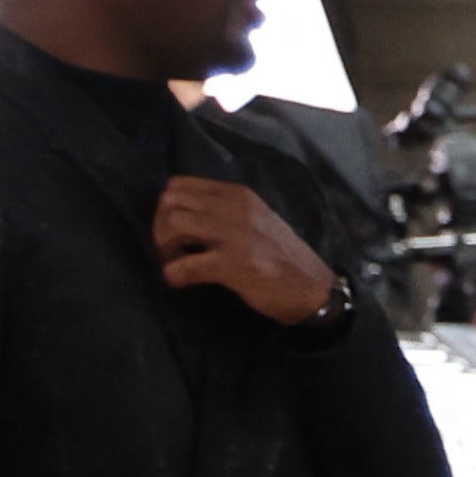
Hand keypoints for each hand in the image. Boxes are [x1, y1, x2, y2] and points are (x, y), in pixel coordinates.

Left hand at [149, 178, 333, 326]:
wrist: (315, 292)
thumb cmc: (283, 259)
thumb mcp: (258, 220)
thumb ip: (227, 211)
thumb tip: (185, 214)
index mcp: (239, 196)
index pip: (180, 185)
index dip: (167, 207)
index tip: (173, 229)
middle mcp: (235, 209)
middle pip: (171, 201)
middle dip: (160, 225)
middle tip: (169, 248)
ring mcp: (235, 236)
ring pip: (174, 225)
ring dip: (164, 247)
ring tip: (174, 262)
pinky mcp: (233, 265)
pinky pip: (185, 265)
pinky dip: (173, 274)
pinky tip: (178, 282)